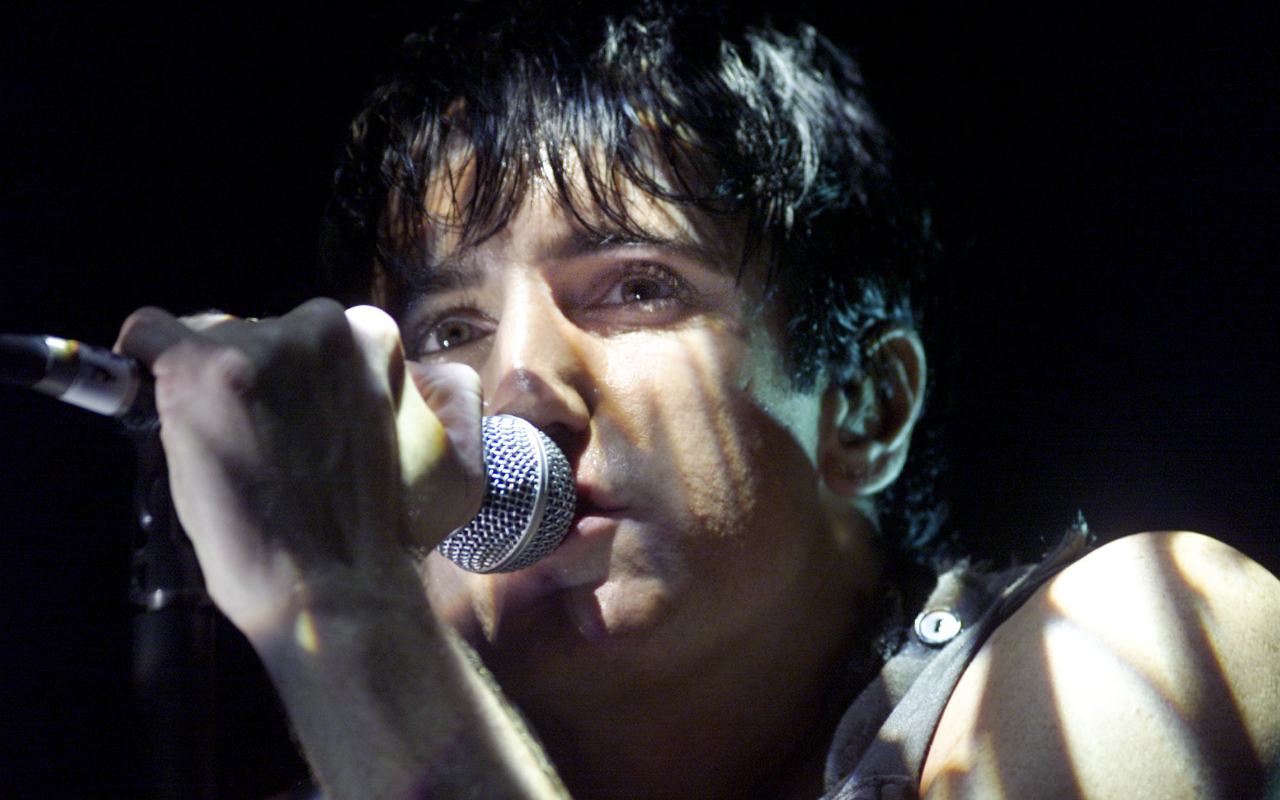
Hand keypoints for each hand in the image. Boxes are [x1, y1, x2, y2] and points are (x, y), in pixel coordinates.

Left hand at [114, 298, 483, 638]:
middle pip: (261, 330)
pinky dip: (145, 359)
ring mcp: (257, 345)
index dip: (299, 379)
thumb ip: (423, 396)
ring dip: (210, 384)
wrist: (335, 589)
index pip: (318, 329)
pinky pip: (150, 334)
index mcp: (372, 338)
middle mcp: (318, 327)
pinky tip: (160, 401)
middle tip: (260, 442)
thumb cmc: (384, 535)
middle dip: (256, 377)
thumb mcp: (445, 451)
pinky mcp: (200, 369)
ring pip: (210, 339)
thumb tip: (409, 376)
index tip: (293, 420)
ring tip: (223, 446)